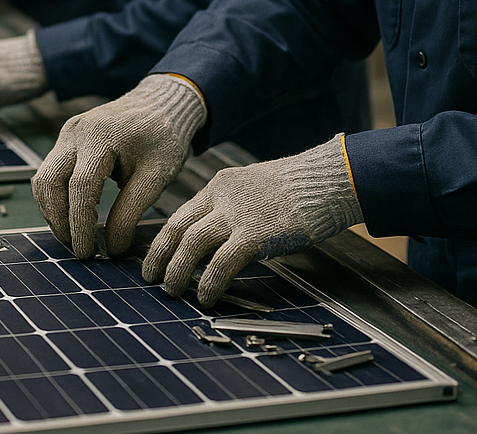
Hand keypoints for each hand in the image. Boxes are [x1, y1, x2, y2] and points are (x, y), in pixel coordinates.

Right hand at [31, 75, 206, 259]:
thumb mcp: (156, 177)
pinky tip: (72, 216)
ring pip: (43, 178)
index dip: (80, 225)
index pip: (79, 188)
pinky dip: (56, 197)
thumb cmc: (164, 137)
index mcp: (100, 137)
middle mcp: (76, 132)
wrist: (162, 103)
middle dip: (59, 221)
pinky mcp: (67, 137)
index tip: (88, 253)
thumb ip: (131, 212)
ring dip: (53, 211)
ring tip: (74, 236)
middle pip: (48, 182)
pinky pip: (50, 170)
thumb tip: (113, 248)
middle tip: (78, 248)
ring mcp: (68, 132)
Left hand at [142, 135, 362, 307]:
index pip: (181, 214)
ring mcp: (238, 214)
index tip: (154, 258)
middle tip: (150, 278)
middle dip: (159, 255)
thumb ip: (232, 211)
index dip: (164, 240)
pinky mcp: (256, 234)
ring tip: (172, 292)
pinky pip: (222, 262)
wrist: (326, 180)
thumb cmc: (297, 190)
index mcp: (220, 185)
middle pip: (178, 228)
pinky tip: (206, 297)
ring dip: (178, 271)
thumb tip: (216, 245)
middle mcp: (222, 197)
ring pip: (192, 244)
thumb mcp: (254, 190)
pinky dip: (210, 282)